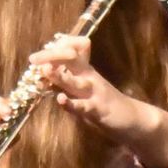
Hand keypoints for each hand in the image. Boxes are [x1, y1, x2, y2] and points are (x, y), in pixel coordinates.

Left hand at [29, 34, 167, 167]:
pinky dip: (71, 104)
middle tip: (33, 59)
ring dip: (60, 76)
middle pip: (71, 59)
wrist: (133, 119)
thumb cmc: (104, 102)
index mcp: (85, 70)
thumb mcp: (86, 86)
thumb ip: (68, 77)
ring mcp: (95, 93)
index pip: (70, 50)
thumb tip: (47, 68)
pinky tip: (61, 100)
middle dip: (52, 56)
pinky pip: (84, 106)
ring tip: (46, 70)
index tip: (36, 55)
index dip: (53, 48)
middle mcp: (89, 77)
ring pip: (76, 82)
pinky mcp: (99, 110)